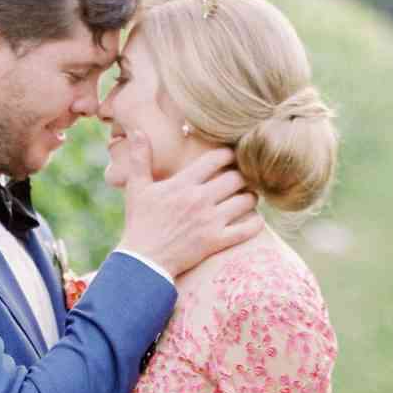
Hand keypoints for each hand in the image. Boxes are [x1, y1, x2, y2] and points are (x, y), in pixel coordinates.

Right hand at [119, 135, 261, 277]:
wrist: (143, 261)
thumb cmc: (139, 223)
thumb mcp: (136, 188)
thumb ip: (139, 158)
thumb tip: (138, 132)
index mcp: (183, 183)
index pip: (216, 159)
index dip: (228, 154)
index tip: (231, 157)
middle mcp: (200, 199)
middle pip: (236, 178)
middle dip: (243, 175)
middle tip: (244, 177)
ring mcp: (210, 221)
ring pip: (245, 201)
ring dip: (251, 197)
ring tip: (249, 196)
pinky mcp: (216, 242)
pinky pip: (246, 230)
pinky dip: (255, 223)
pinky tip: (255, 219)